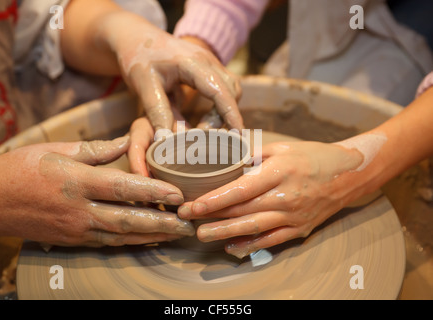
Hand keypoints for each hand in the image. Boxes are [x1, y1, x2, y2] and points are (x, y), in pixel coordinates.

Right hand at [0, 136, 194, 245]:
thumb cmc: (21, 168)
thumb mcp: (56, 149)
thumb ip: (96, 149)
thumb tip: (127, 141)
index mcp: (76, 180)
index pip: (123, 187)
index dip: (153, 191)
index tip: (178, 194)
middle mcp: (79, 209)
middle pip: (128, 219)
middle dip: (162, 223)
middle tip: (189, 224)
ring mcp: (76, 228)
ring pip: (122, 236)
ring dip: (153, 236)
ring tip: (178, 235)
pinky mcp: (73, 240)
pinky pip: (109, 243)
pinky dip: (132, 242)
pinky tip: (150, 240)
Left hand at [100, 12, 242, 132]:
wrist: (136, 37)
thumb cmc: (138, 57)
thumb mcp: (143, 84)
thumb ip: (157, 111)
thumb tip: (168, 139)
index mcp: (191, 62)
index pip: (220, 90)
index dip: (231, 113)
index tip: (237, 135)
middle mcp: (207, 60)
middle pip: (232, 90)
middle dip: (225, 116)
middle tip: (204, 137)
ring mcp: (210, 63)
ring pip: (231, 89)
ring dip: (223, 112)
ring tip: (203, 129)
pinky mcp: (208, 70)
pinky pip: (223, 89)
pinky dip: (219, 107)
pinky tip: (204, 121)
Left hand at [177, 141, 364, 257]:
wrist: (350, 175)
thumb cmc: (313, 157)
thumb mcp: (283, 148)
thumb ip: (254, 155)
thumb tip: (228, 161)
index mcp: (279, 172)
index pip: (240, 190)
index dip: (214, 200)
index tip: (192, 205)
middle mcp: (285, 196)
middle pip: (242, 210)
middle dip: (211, 216)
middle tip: (187, 219)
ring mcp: (293, 216)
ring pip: (253, 228)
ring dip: (225, 233)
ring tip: (203, 235)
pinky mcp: (300, 229)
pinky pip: (271, 240)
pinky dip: (250, 244)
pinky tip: (231, 246)